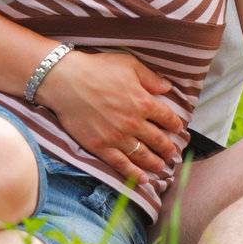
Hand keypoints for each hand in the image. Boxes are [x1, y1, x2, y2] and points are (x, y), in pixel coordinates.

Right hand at [32, 49, 183, 182]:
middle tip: (173, 153)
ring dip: (156, 163)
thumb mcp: (128, 64)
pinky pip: (121, 164)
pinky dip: (134, 174)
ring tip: (161, 167)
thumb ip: (150, 77)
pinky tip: (143, 180)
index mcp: (144, 102)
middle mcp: (134, 123)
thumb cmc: (96, 69)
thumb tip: (167, 87)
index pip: (167, 118)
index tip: (178, 129)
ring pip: (143, 155)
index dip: (175, 125)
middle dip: (168, 148)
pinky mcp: (100, 146)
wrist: (64, 81)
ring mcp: (117, 137)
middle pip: (158, 140)